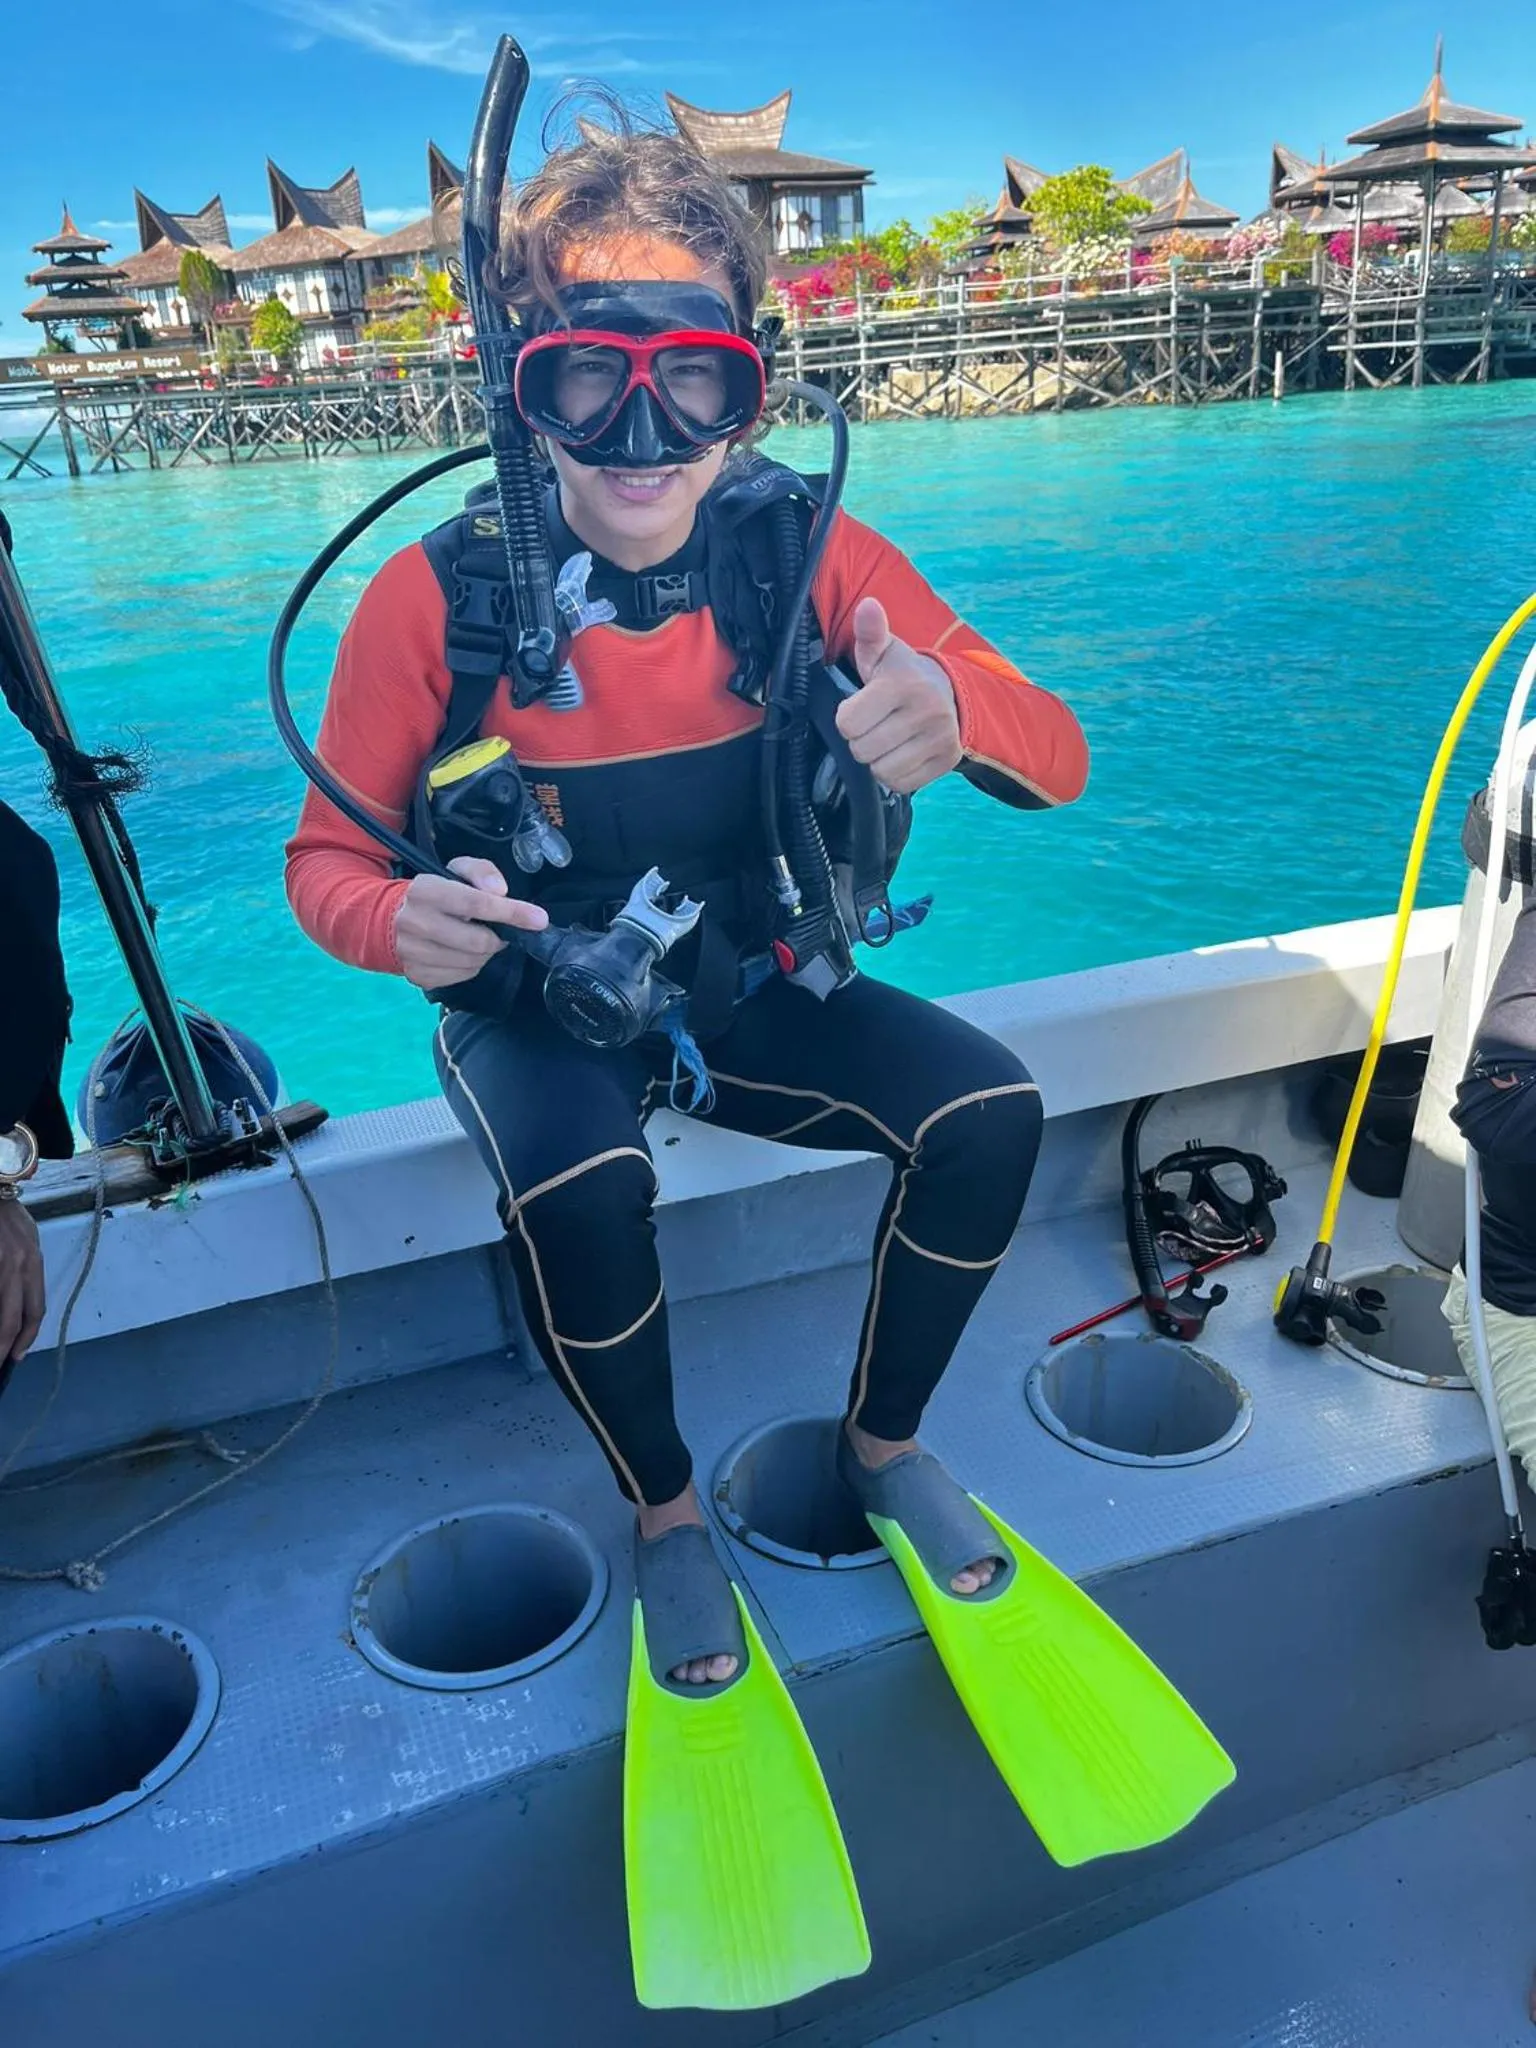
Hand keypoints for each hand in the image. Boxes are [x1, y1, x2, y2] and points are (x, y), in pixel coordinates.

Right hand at [0, 1198, 43, 1365]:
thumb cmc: (5, 1212)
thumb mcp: (26, 1237)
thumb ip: (25, 1267)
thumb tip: (18, 1300)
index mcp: (32, 1261)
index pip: (34, 1309)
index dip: (26, 1337)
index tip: (16, 1356)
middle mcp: (17, 1264)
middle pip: (12, 1316)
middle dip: (3, 1345)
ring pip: (0, 1308)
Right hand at [394, 858, 548, 990]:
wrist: (388, 921)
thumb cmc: (434, 893)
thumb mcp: (454, 870)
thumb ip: (481, 871)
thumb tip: (500, 891)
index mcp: (425, 891)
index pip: (475, 903)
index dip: (511, 912)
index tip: (539, 920)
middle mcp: (414, 923)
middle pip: (478, 942)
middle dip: (497, 938)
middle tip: (497, 932)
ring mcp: (413, 953)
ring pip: (472, 962)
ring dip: (485, 953)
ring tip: (478, 940)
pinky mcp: (417, 975)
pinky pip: (462, 976)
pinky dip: (471, 965)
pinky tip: (462, 953)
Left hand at [835, 596, 962, 794]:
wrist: (951, 695)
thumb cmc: (903, 674)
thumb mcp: (884, 652)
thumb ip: (871, 632)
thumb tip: (868, 606)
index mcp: (903, 684)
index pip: (848, 723)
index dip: (847, 718)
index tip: (860, 708)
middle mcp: (926, 712)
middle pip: (862, 750)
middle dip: (861, 740)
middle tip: (875, 725)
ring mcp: (940, 739)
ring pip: (881, 770)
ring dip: (877, 759)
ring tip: (888, 739)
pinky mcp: (947, 761)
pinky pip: (901, 784)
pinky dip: (894, 774)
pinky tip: (902, 753)